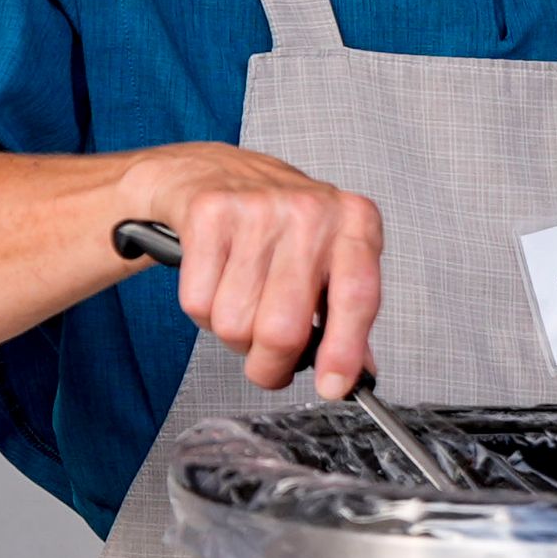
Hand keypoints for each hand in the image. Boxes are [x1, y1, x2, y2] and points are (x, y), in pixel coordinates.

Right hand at [118, 146, 384, 397]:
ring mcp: (258, 208)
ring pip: (235, 324)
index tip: (333, 386)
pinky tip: (216, 281)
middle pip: (283, 328)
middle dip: (271, 364)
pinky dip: (203, 311)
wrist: (214, 170)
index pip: (357, 297)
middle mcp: (311, 210)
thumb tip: (355, 375)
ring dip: (234, 335)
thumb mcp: (330, 257)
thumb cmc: (281, 224)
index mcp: (354, 222)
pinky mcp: (209, 212)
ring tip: (243, 303)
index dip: (344, 351)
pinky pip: (198, 304)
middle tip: (270, 362)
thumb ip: (347, 315)